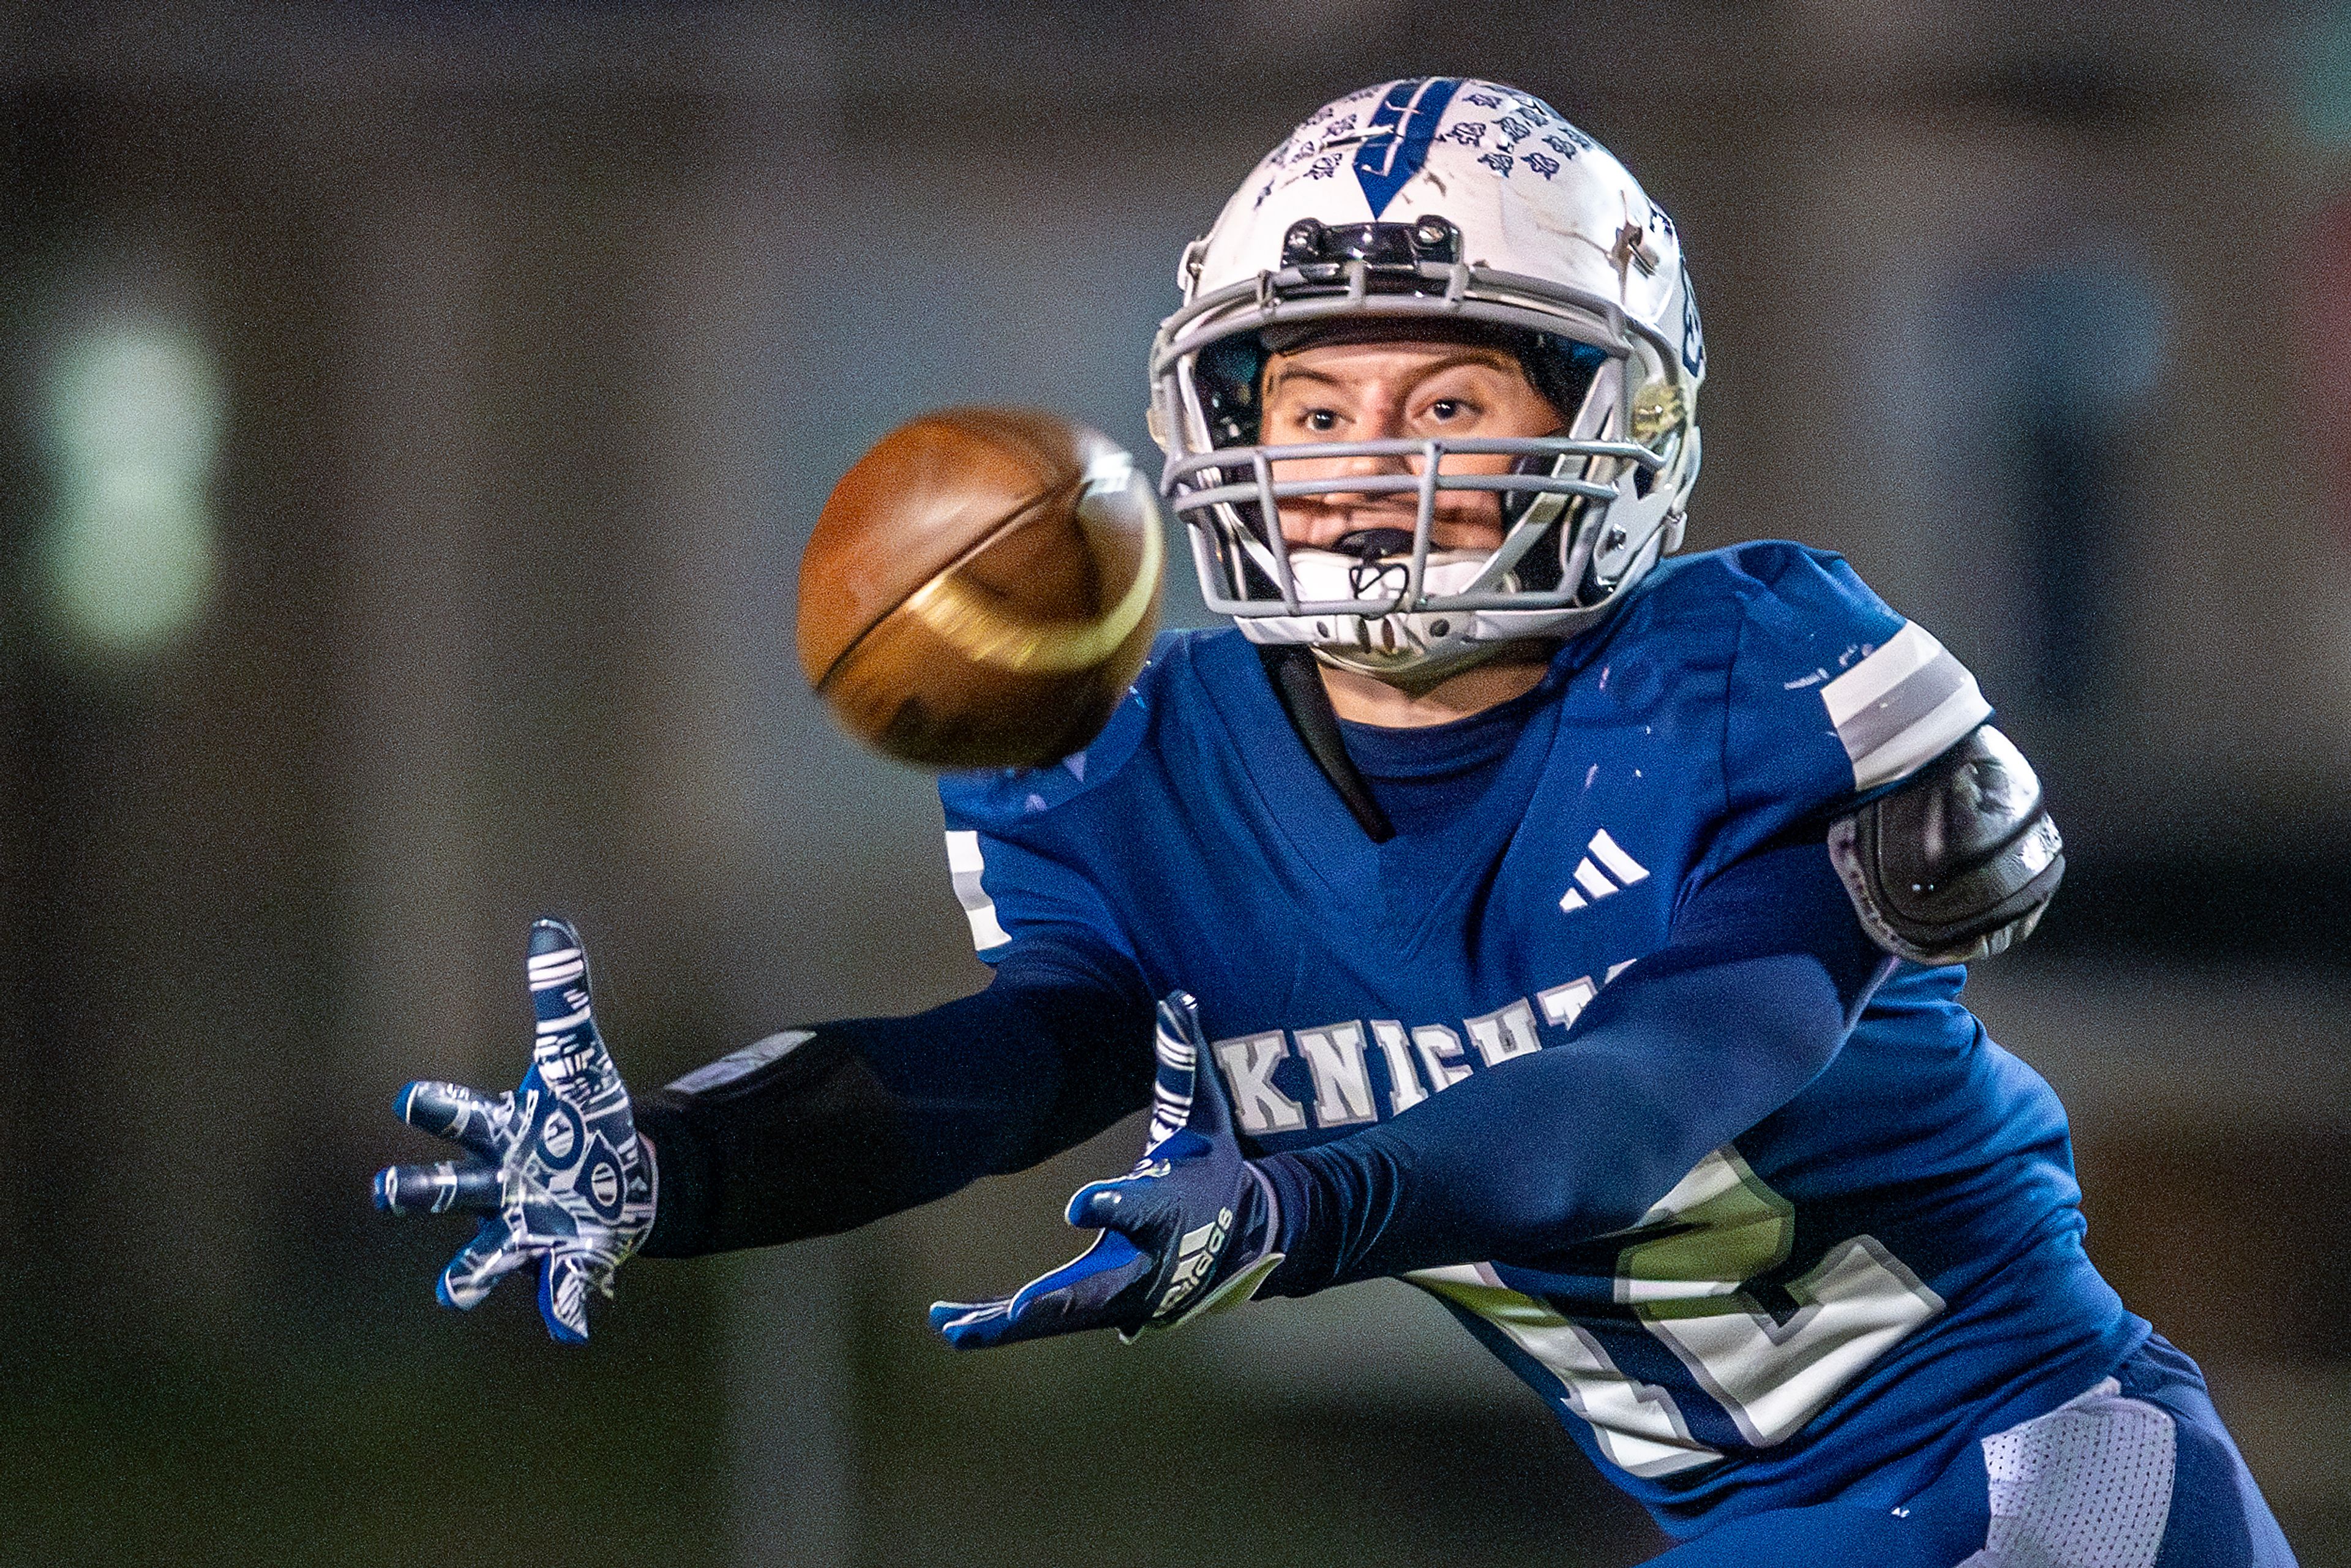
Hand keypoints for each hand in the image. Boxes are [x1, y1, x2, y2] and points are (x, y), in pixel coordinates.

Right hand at [372, 917, 655, 1342]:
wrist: (617, 1176)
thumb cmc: (580, 1118)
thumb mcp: (576, 1058)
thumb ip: (561, 998)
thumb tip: (551, 923)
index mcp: (499, 1133)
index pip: (459, 1114)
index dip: (435, 1105)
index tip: (410, 1097)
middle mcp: (499, 1186)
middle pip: (449, 1190)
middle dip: (419, 1192)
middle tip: (387, 1192)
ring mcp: (527, 1228)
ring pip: (487, 1255)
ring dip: (469, 1273)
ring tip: (453, 1293)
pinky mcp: (565, 1259)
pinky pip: (559, 1289)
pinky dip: (562, 1309)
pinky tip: (568, 1330)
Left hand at [930, 992, 1283, 1348]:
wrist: (1245, 1238)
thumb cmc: (1216, 1165)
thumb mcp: (1204, 1114)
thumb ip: (1184, 1060)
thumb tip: (1177, 996)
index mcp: (1170, 1208)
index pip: (1141, 1208)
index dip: (1112, 1206)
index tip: (1078, 1207)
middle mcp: (1146, 1261)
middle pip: (1099, 1288)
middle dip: (1054, 1299)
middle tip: (1012, 1307)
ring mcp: (1124, 1295)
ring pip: (1063, 1316)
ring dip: (1008, 1322)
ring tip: (950, 1324)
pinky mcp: (1104, 1308)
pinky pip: (1050, 1321)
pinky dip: (1005, 1325)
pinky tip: (955, 1325)